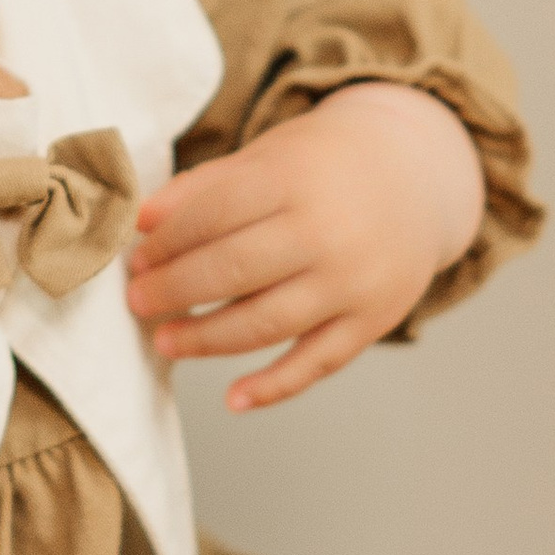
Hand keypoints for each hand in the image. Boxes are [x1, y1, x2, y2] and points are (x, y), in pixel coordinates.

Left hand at [127, 83, 485, 410]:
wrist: (418, 178)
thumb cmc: (325, 165)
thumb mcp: (269, 155)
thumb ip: (205, 185)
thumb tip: (141, 219)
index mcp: (295, 178)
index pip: (213, 214)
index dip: (166, 240)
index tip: (137, 257)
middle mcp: (327, 231)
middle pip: (233, 270)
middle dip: (174, 290)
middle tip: (138, 301)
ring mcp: (353, 281)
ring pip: (266, 323)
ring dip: (206, 339)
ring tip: (166, 340)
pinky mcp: (372, 320)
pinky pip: (317, 363)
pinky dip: (274, 386)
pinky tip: (234, 398)